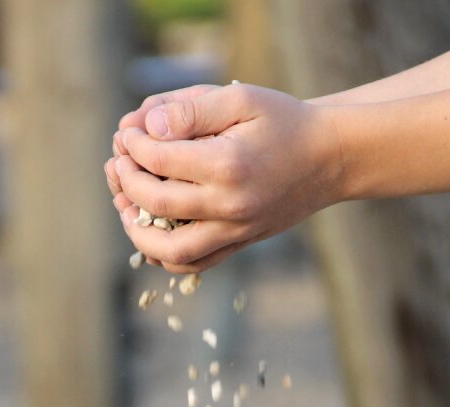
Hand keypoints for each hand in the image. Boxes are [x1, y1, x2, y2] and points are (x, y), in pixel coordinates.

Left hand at [111, 83, 340, 272]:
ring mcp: (237, 231)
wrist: (331, 157)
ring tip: (124, 204)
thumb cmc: (285, 122)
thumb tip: (146, 126)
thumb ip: (191, 109)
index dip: (133, 144)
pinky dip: (165, 254)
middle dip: (126, 182)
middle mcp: (231, 206)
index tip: (128, 133)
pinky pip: (194, 264)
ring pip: (171, 251)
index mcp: (228, 165)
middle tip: (119, 162)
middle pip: (155, 204)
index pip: (158, 159)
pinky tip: (151, 227)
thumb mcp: (241, 98)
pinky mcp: (241, 243)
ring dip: (137, 231)